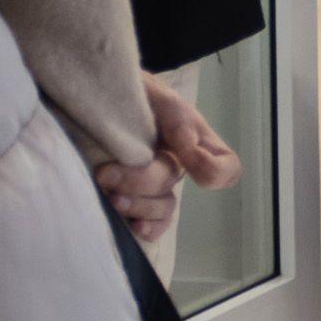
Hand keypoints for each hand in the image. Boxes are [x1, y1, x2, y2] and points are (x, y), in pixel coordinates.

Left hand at [95, 75, 241, 242]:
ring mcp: (155, 187)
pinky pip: (148, 226)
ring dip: (138, 205)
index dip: (213, 169)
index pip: (226, 166)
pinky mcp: (132, 201)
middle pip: (173, 183)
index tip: (186, 153)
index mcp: (192, 140)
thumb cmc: (130, 91)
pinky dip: (143, 228)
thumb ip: (174, 113)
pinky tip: (128, 224)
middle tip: (106, 172)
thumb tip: (188, 144)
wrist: (94, 97)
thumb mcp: (154, 91)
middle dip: (142, 180)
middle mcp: (177, 166)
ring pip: (162, 208)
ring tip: (112, 197)